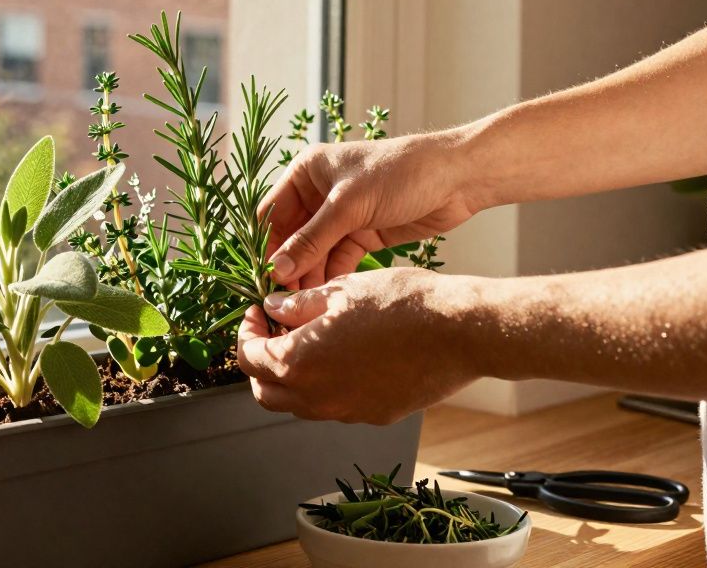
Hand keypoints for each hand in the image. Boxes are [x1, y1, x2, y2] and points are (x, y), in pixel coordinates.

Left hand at [236, 268, 478, 424]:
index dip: (246, 332)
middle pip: (266, 391)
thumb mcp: (339, 291)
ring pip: (299, 404)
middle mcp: (317, 398)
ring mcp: (347, 412)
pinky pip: (335, 405)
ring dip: (292, 376)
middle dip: (260, 362)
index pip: (249, 357)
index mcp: (298, 363)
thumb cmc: (401, 304)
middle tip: (272, 331)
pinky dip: (325, 385)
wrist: (460, 332)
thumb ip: (297, 305)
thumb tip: (272, 309)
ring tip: (307, 340)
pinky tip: (343, 354)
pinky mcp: (375, 415)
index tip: (256, 312)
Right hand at [260, 132, 477, 289]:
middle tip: (285, 300)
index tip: (265, 279)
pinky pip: (338, 260)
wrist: (457, 178)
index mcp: (306, 173)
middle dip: (289, 266)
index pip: (271, 214)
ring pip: (314, 253)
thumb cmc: (399, 173)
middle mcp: (318, 193)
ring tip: (306, 305)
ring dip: (310, 276)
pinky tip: (329, 297)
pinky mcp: (362, 234)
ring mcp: (341, 216)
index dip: (267, 246)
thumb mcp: (349, 205)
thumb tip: (277, 269)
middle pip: (291, 238)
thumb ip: (311, 239)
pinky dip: (333, 277)